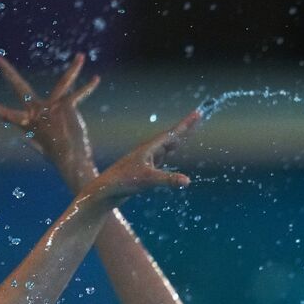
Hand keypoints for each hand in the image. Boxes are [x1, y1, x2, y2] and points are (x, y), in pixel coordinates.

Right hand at [0, 54, 99, 180]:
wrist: (71, 160)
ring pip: (63, 83)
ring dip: (73, 69)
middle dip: (6, 70)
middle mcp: (37, 112)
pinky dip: (88, 87)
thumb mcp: (40, 149)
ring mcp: (53, 107)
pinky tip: (95, 78)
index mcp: (26, 123)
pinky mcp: (67, 107)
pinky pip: (79, 94)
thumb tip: (25, 139)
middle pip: (19, 87)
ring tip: (81, 56)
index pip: (4, 114)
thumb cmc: (56, 158)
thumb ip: (33, 142)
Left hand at [77, 111, 197, 208]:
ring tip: (187, 132)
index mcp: (149, 149)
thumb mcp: (148, 180)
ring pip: (167, 146)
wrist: (106, 190)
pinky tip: (171, 152)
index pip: (172, 134)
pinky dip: (170, 152)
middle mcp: (149, 151)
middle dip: (185, 128)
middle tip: (197, 117)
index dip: (185, 124)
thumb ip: (168, 179)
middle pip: (171, 136)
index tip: (197, 113)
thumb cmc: (123, 182)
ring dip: (178, 138)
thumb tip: (188, 181)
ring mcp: (146, 160)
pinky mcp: (144, 169)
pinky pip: (162, 157)